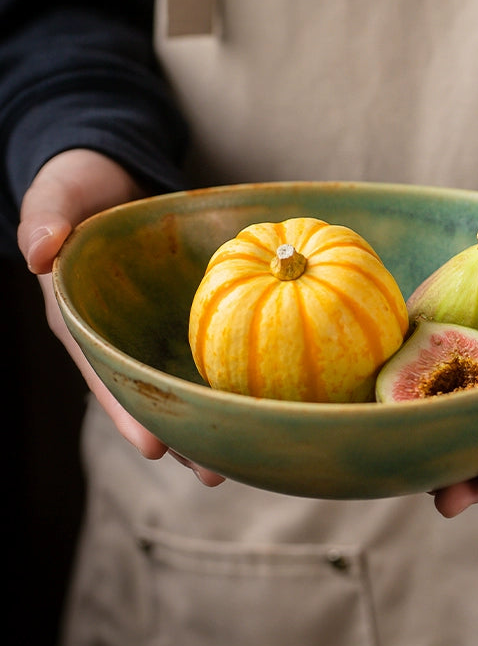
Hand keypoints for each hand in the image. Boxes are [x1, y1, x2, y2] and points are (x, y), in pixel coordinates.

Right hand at [17, 149, 223, 485]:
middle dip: (180, 433)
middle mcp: (119, 334)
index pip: (102, 375)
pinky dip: (235, 366)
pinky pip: (213, 340)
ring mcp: (153, 327)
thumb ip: (44, 218)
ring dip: (212, 414)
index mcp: (80, 321)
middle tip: (216, 471)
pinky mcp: (186, 312)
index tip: (153, 446)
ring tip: (251, 450)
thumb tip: (40, 250)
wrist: (113, 174)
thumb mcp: (54, 195)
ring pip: (183, 379)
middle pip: (149, 394)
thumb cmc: (77, 187)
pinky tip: (268, 392)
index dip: (125, 411)